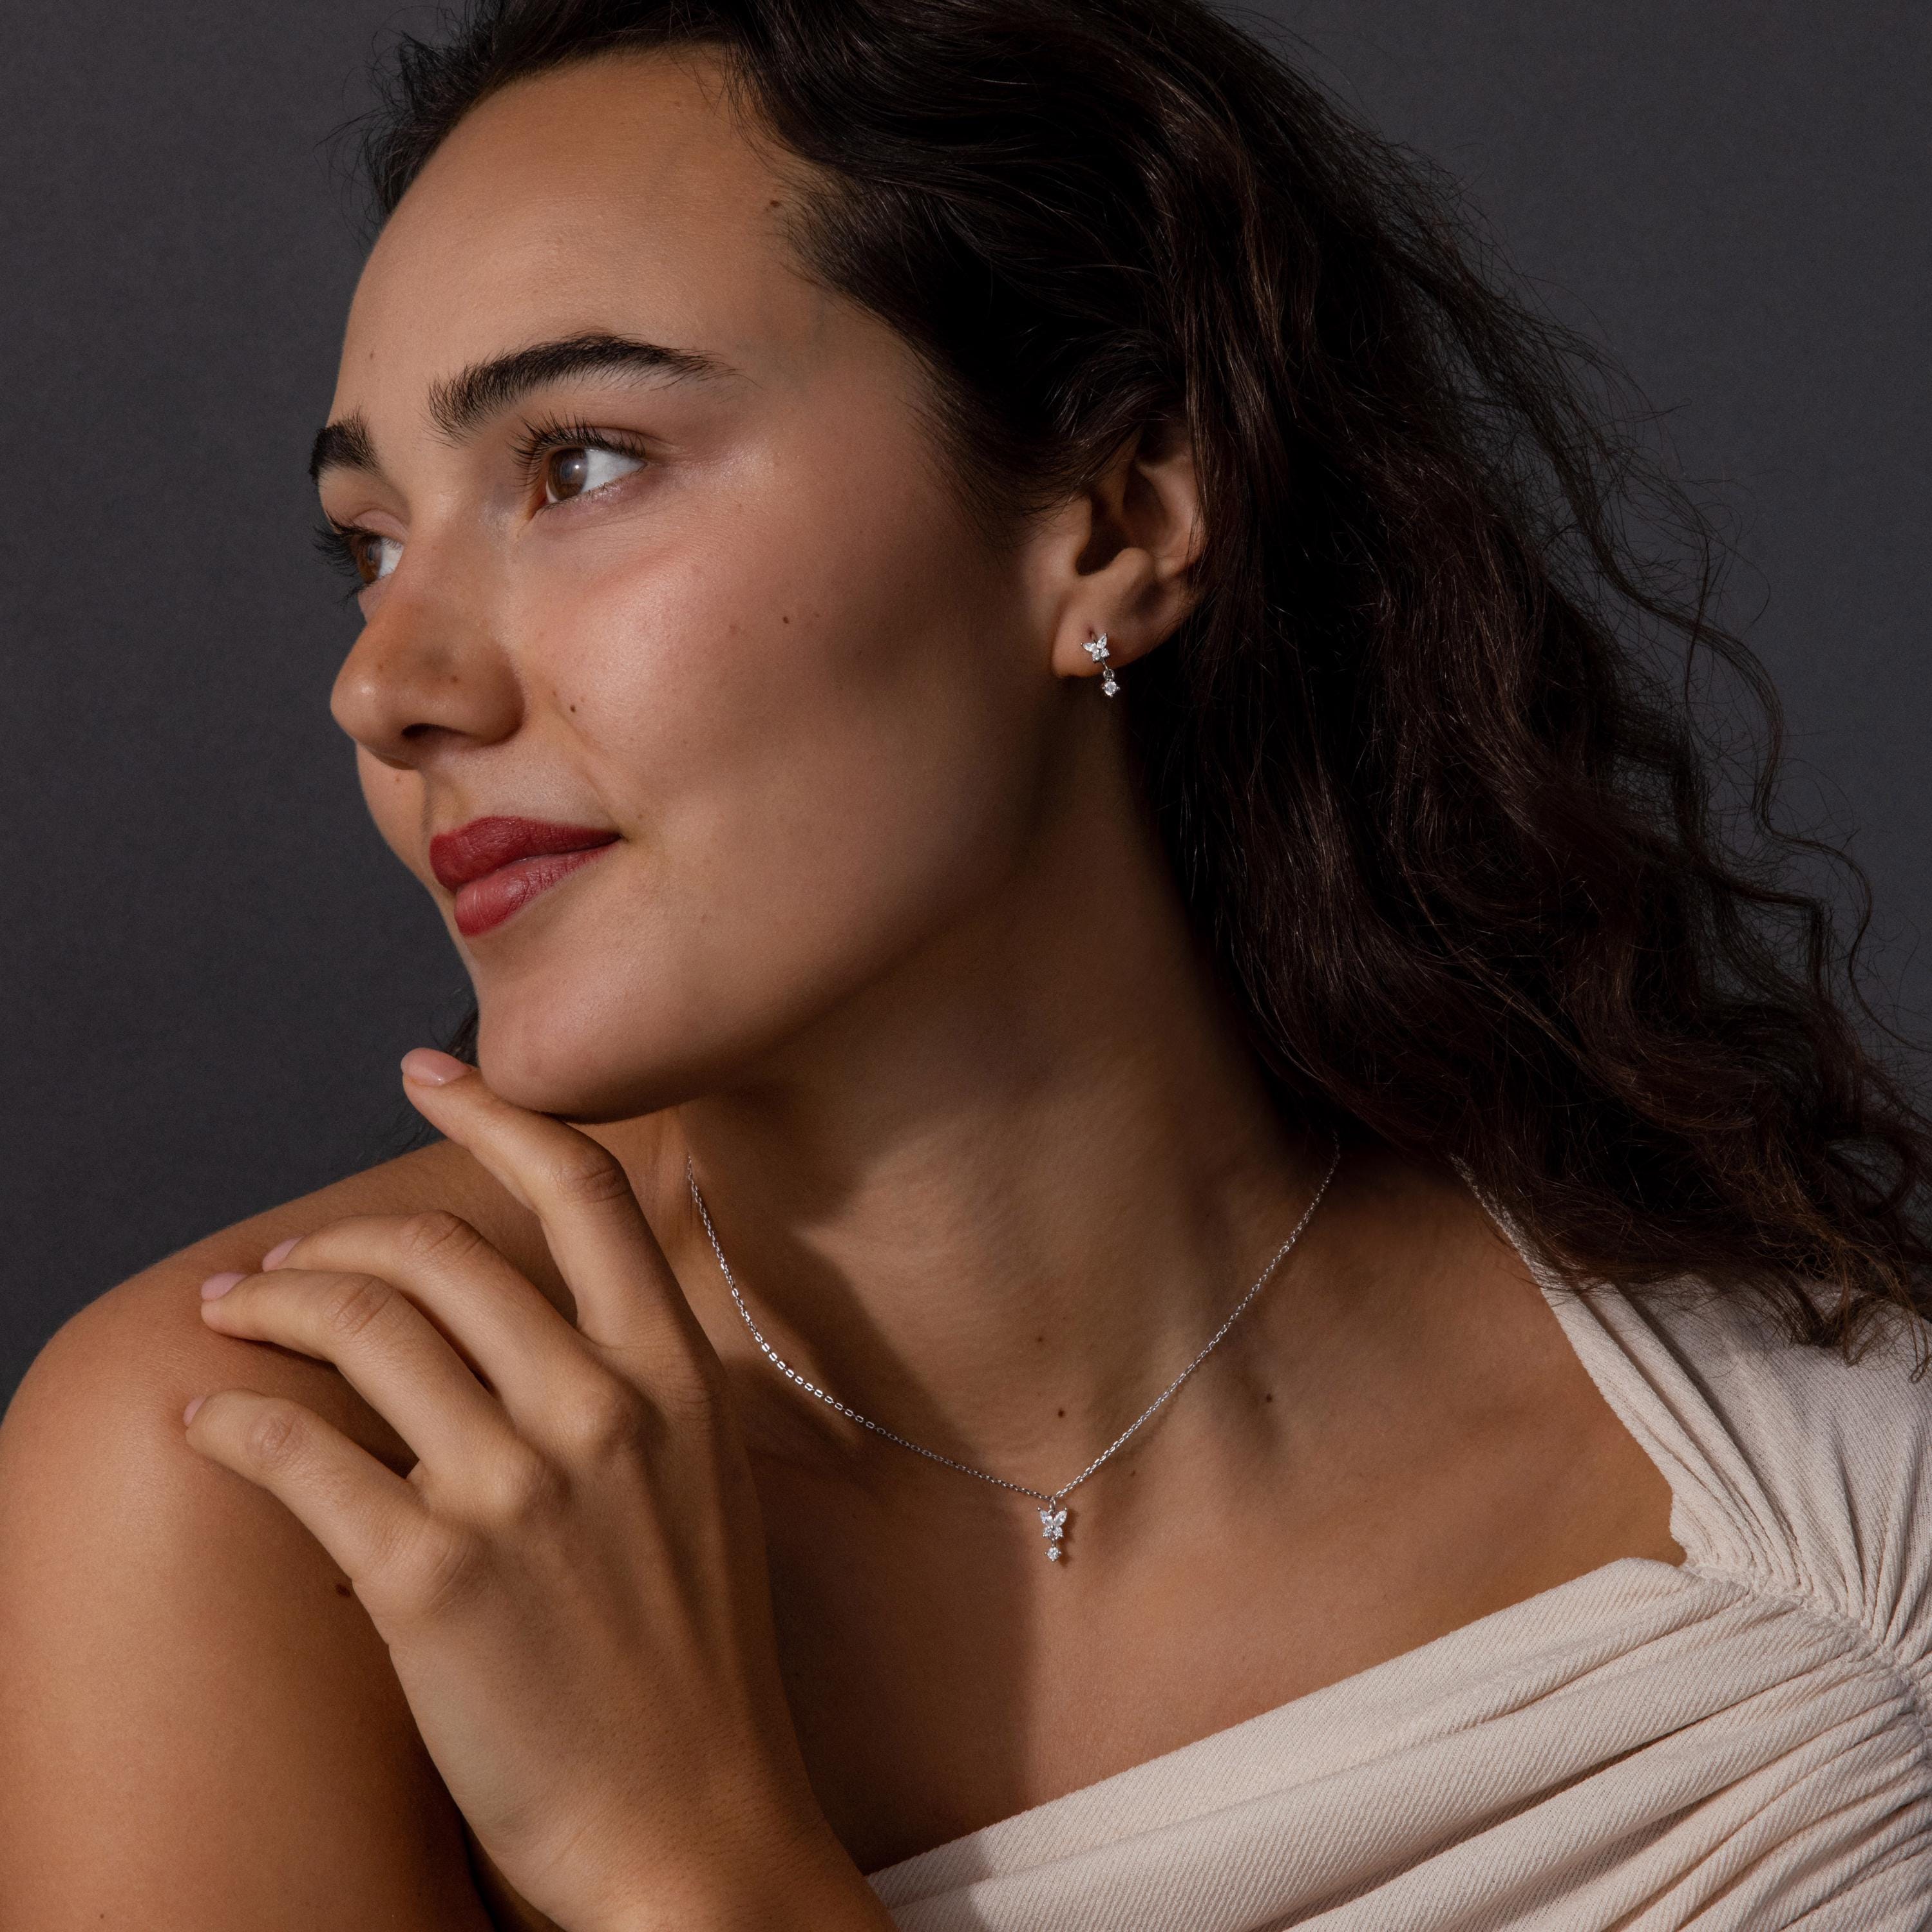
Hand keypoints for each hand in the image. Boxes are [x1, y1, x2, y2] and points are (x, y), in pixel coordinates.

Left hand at [184, 1049, 891, 1931]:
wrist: (695, 1827)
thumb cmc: (695, 1658)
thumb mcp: (703, 1481)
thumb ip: (638, 1380)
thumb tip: (537, 1310)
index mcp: (678, 1375)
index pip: (583, 1192)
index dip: (498, 1112)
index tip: (430, 1072)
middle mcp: (604, 1408)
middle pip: (442, 1252)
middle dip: (338, 1239)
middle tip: (281, 1265)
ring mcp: (520, 1488)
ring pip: (364, 1328)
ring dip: (273, 1305)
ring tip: (232, 1316)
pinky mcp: (433, 1578)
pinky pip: (301, 1455)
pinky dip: (237, 1421)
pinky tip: (211, 1419)